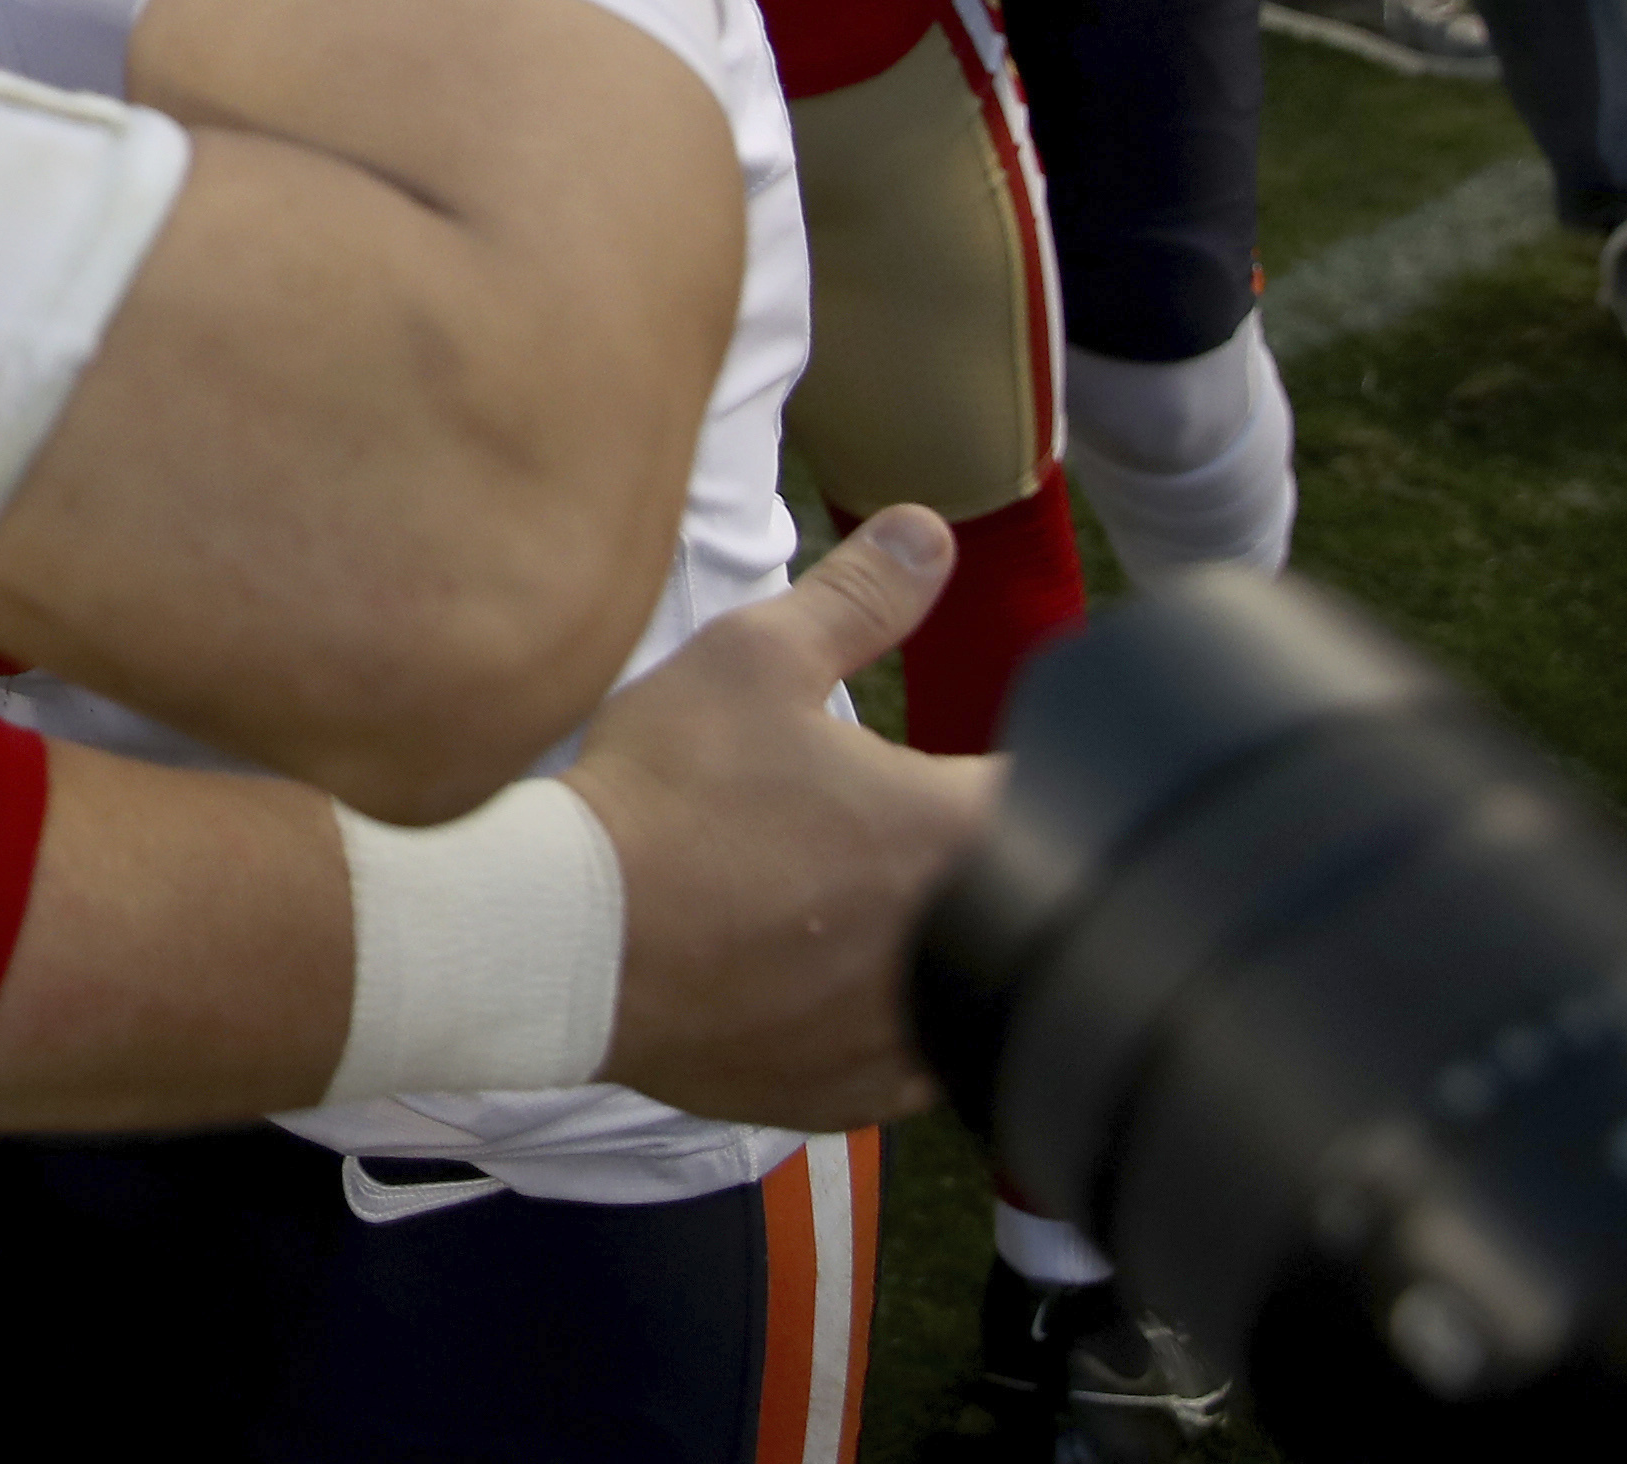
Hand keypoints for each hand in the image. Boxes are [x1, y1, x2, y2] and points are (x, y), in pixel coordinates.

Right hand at [563, 507, 993, 1132]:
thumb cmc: (663, 796)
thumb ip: (858, 597)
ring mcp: (909, 1040)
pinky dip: (888, 1032)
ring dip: (943, 959)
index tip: (983, 763)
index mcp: (959, 836)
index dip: (1026, 776)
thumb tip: (930, 529)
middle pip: (1022, 910)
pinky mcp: (852, 1097)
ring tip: (866, 916)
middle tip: (905, 832)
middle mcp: (960, 953)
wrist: (564, 939)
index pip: (1063, 801)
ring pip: (973, 1002)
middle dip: (983, 867)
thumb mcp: (751, 662)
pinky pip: (909, 1072)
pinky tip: (831, 992)